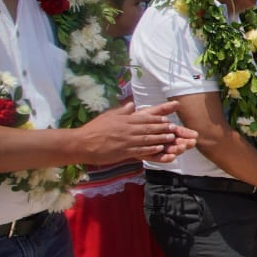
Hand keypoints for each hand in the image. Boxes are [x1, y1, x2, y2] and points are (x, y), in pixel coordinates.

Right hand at [79, 101, 197, 164]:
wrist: (81, 143)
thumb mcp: (108, 116)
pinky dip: (151, 149)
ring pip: (147, 139)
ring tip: (172, 138)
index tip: (167, 119)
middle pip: (148, 128)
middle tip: (175, 128)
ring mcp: (126, 141)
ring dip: (161, 138)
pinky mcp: (123, 151)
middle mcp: (127, 130)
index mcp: (124, 120)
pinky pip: (140, 150)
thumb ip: (121, 111)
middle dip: (163, 128)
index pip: (144, 118)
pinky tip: (160, 148)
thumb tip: (131, 105)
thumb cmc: (94, 129)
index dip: (156, 119)